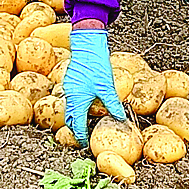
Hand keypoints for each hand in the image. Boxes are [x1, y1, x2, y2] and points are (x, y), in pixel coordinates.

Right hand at [62, 26, 125, 143]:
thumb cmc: (96, 64)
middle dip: (75, 130)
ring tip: (86, 124)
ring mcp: (68, 88)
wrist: (86, 43)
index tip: (85, 145)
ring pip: (69, 109)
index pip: (77, 126)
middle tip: (84, 137)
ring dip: (76, 118)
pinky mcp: (70, 81)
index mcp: (78, 100)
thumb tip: (120, 118)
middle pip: (69, 119)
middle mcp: (70, 96)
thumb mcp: (107, 86)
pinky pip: (70, 100)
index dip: (81, 137)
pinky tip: (87, 105)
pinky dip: (76, 107)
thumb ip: (112, 104)